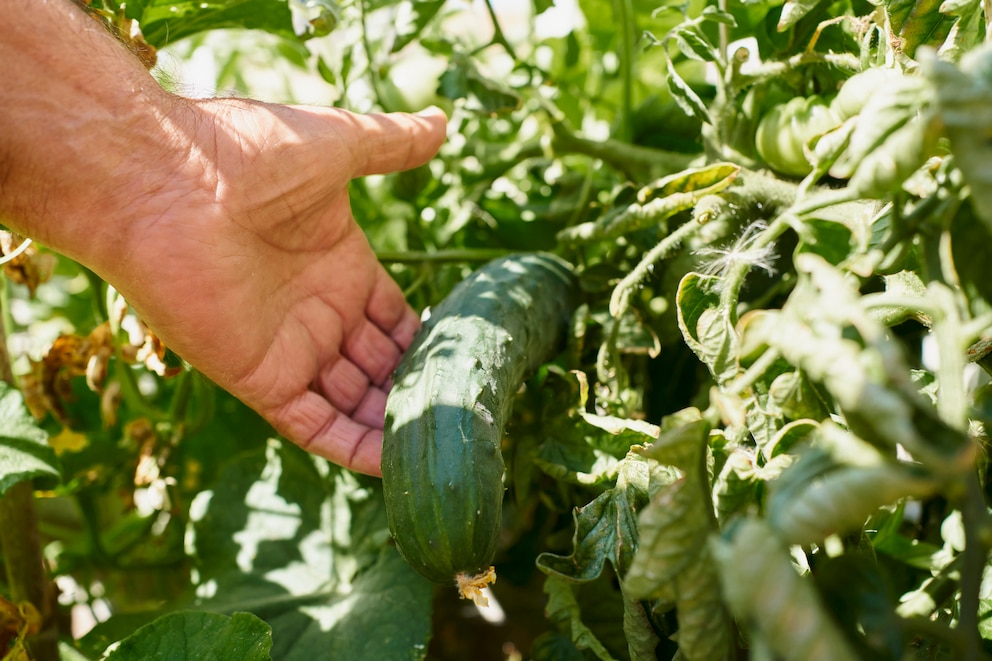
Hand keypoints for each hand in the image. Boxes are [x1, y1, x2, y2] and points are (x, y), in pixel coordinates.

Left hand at [110, 100, 446, 475]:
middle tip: (465, 417)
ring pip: (352, 402)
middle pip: (378, 365)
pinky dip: (352, 449)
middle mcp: (317, 310)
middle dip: (415, 390)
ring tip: (443, 449)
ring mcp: (290, 346)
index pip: (394, 317)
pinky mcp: (261, 378)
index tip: (467, 364)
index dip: (426, 341)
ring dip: (391, 426)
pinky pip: (314, 426)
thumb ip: (391, 145)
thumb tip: (442, 124)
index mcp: (339, 263)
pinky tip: (395, 466)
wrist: (163, 179)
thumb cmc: (246, 155)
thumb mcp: (336, 143)